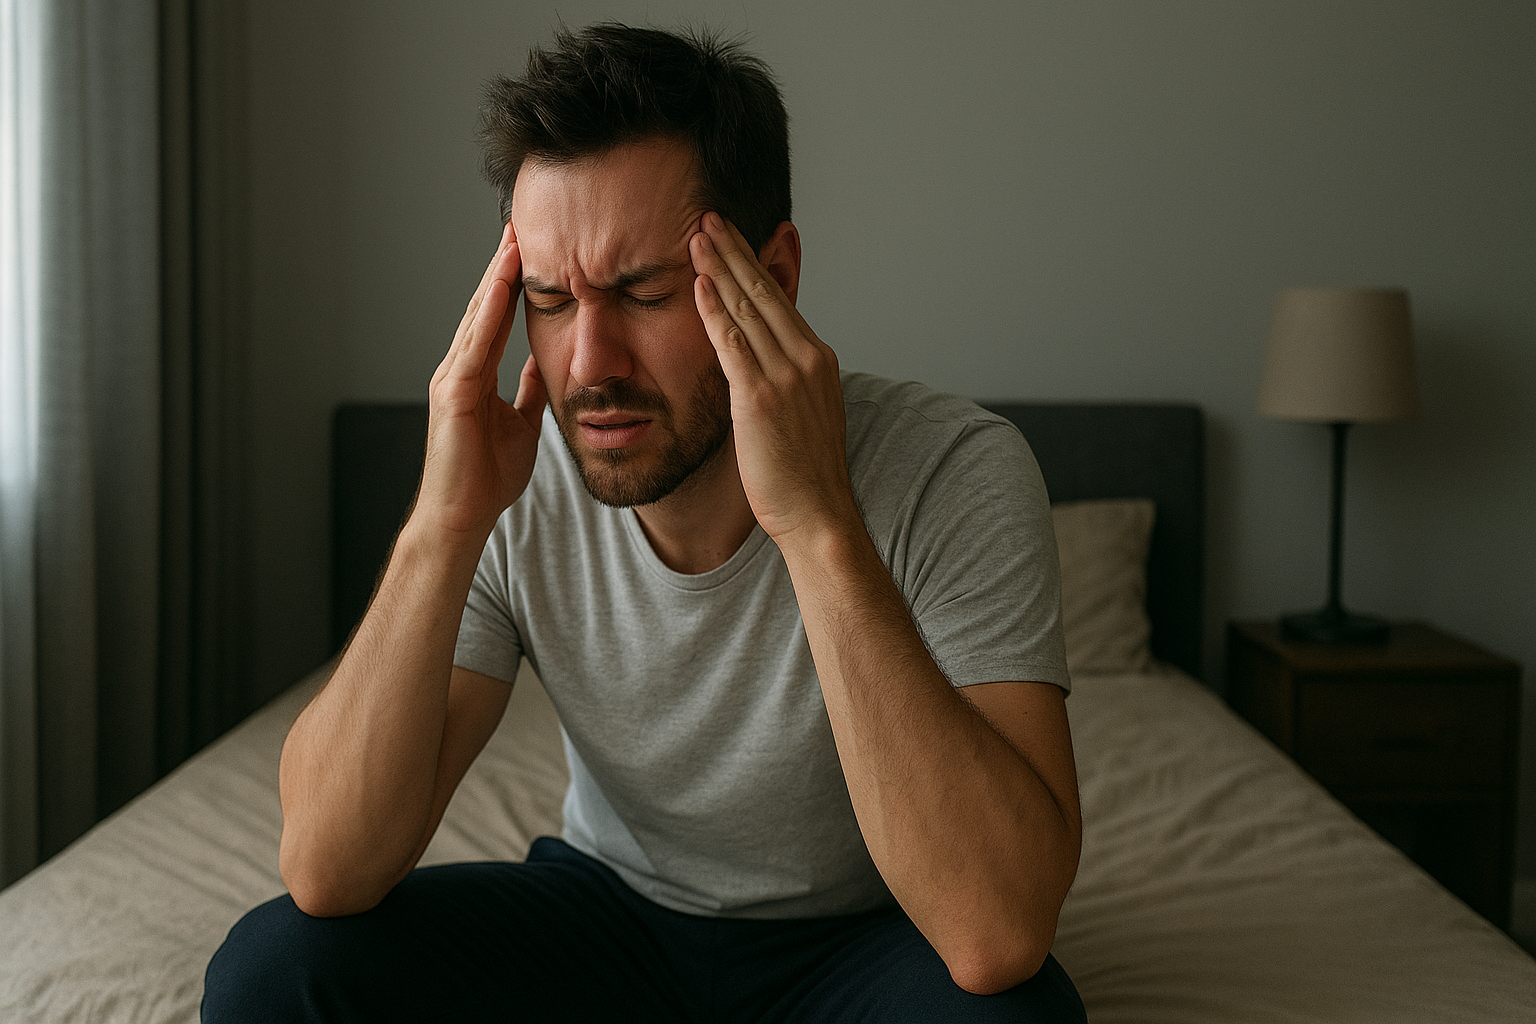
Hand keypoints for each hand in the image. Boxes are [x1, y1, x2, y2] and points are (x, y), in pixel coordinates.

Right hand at [418, 222, 547, 538]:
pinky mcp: (452, 394)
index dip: (512, 284)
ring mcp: (452, 379)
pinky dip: (488, 314)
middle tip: (519, 227)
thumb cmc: (486, 478)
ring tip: (513, 243)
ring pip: (477, 318)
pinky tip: (501, 288)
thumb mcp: (521, 423)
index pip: (497, 319)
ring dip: (495, 280)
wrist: (462, 516)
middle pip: (484, 308)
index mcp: (474, 376)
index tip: (531, 250)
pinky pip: (475, 346)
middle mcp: (458, 370)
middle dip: (502, 268)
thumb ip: (527, 391)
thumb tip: (541, 364)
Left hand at [690, 213, 859, 547]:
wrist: (817, 513)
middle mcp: (807, 359)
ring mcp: (786, 376)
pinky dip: (715, 311)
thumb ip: (783, 380)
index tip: (730, 238)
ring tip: (696, 237)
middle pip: (764, 292)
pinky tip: (699, 285)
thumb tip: (757, 362)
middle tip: (708, 218)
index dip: (753, 264)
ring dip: (719, 269)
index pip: (779, 299)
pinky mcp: (761, 398)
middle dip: (734, 252)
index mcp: (818, 359)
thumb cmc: (804, 474)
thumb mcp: (802, 413)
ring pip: (748, 309)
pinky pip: (733, 344)